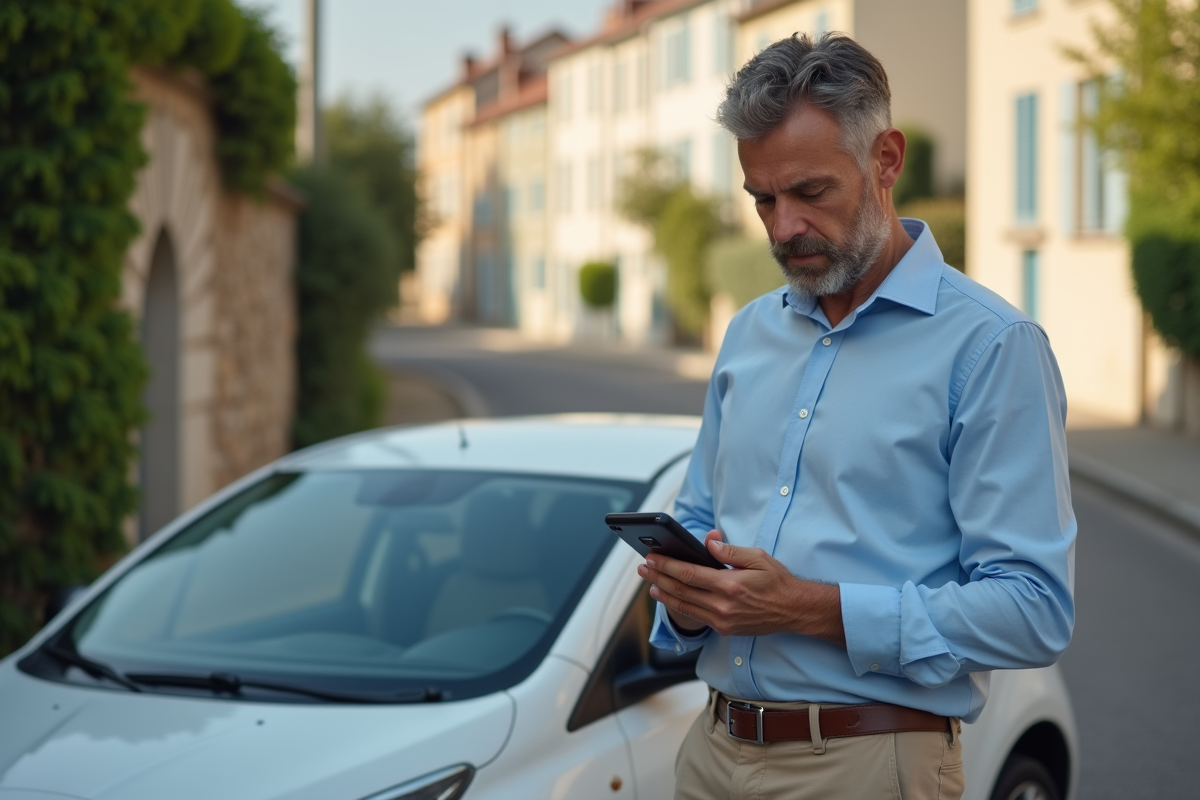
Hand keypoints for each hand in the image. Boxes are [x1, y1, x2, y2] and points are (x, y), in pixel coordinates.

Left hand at [637, 530, 845, 645]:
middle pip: (681, 591)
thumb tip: (708, 542)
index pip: (689, 574)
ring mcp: (722, 620)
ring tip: (649, 583)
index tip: (652, 557)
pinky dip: (678, 606)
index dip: (666, 565)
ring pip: (684, 607)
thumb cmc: (777, 581)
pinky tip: (669, 598)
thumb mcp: (757, 557)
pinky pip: (695, 617)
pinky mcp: (724, 629)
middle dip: (658, 577)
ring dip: (663, 594)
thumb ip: (730, 551)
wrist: (794, 610)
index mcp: (730, 585)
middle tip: (643, 567)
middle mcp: (723, 606)